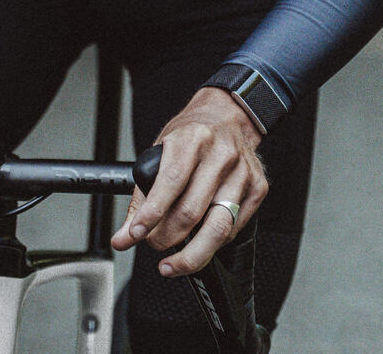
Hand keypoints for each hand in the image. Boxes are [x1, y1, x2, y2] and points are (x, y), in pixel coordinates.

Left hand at [110, 87, 265, 276]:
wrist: (226, 117)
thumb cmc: (191, 136)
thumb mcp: (159, 152)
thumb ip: (141, 197)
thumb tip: (125, 236)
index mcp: (192, 139)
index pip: (170, 182)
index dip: (151, 214)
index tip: (135, 234)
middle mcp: (221, 154)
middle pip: (192, 211)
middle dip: (165, 238)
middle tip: (153, 245)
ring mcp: (243, 172)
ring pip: (217, 228)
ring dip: (191, 255)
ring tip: (172, 264)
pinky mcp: (258, 188)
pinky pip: (233, 229)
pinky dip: (213, 244)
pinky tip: (199, 243)